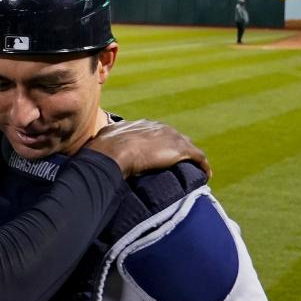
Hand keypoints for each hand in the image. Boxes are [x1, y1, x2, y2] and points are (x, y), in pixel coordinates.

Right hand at [85, 119, 210, 178]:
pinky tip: (206, 175)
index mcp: (140, 125)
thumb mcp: (102, 141)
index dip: (158, 144)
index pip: (154, 132)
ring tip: (193, 169)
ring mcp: (170, 136)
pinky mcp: (180, 149)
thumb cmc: (102, 149)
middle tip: (177, 163)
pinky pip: (197, 157)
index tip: (158, 155)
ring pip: (187, 146)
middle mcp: (157, 126)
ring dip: (191, 157)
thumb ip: (105, 142)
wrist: (112, 152)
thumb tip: (95, 149)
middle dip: (176, 148)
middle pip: (173, 136)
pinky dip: (202, 166)